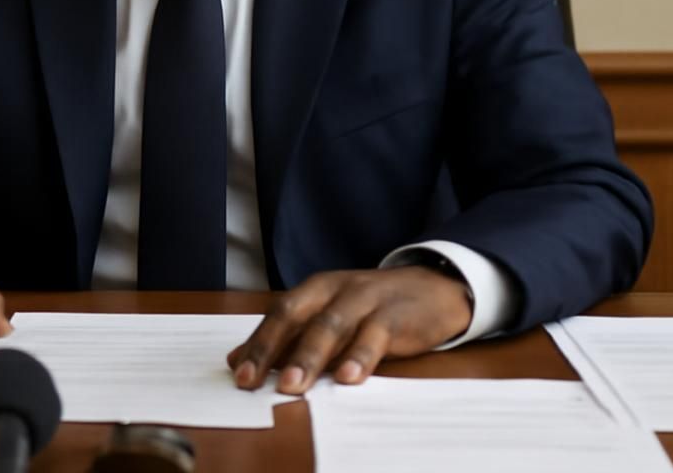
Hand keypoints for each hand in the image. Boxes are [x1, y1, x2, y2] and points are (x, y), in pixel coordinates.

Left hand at [227, 266, 472, 393]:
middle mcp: (335, 290)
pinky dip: (359, 356)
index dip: (256, 342)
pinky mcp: (395, 316)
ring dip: (309, 356)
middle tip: (251, 380)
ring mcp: (365, 300)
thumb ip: (290, 336)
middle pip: (295, 315)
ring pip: (331, 325)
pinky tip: (348, 376)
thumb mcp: (331, 314)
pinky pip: (374, 336)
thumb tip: (238, 360)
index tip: (236, 372)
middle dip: (271, 348)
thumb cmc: (374, 307)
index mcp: (315, 290)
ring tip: (292, 385)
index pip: (278, 314)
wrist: (435, 287)